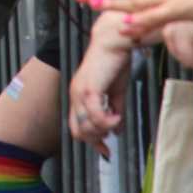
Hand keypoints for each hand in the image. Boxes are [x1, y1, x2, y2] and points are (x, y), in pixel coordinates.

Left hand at [69, 12, 130, 156]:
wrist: (114, 42)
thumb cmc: (115, 62)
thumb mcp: (116, 91)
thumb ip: (115, 110)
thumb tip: (117, 130)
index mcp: (79, 95)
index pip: (77, 127)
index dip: (91, 142)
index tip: (105, 150)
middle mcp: (75, 95)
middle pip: (79, 131)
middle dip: (97, 138)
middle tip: (112, 135)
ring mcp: (80, 92)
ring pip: (86, 126)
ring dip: (103, 130)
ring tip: (117, 121)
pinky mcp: (89, 89)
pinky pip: (95, 115)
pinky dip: (107, 122)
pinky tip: (117, 118)